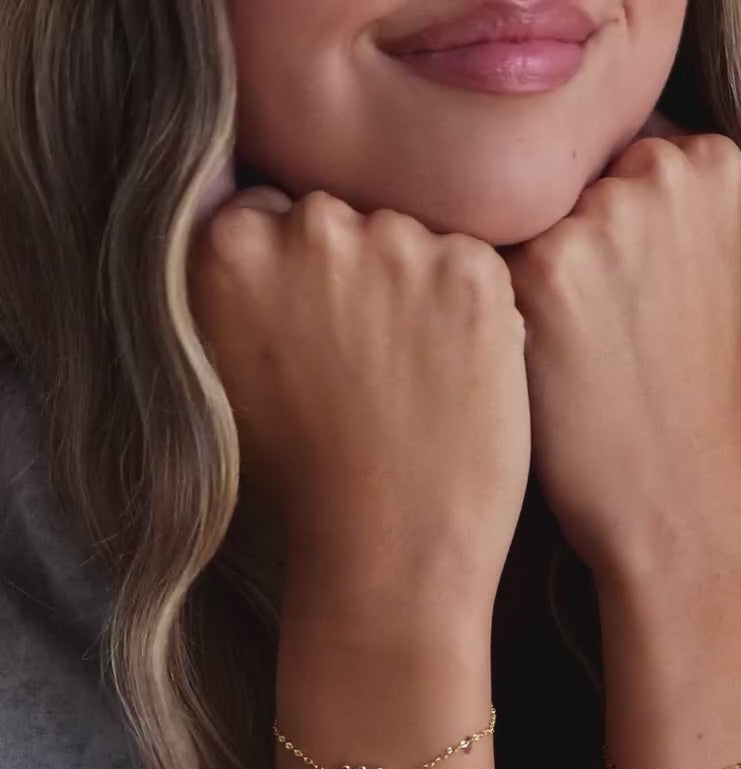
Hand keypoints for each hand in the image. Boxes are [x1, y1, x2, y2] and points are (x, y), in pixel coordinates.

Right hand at [189, 188, 530, 606]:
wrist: (387, 545)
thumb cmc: (305, 478)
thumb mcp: (225, 373)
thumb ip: (241, 292)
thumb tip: (267, 235)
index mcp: (229, 248)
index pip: (274, 215)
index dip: (308, 276)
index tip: (323, 329)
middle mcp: (310, 228)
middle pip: (348, 221)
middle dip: (363, 273)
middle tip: (374, 361)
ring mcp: (395, 244)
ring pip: (414, 240)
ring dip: (421, 288)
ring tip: (418, 377)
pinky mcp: (470, 273)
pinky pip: (475, 267)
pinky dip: (477, 312)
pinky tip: (459, 375)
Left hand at [504, 134, 740, 582]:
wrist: (671, 484)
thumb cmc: (684, 384)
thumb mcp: (711, 267)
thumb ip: (660, 199)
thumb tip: (583, 164)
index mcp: (717, 162)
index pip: (618, 151)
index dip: (606, 225)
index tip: (622, 285)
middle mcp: (662, 171)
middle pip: (567, 177)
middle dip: (567, 237)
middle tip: (598, 319)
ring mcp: (601, 216)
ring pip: (523, 216)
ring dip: (528, 270)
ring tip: (571, 343)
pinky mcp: (541, 269)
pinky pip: (488, 259)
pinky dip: (500, 305)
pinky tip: (537, 353)